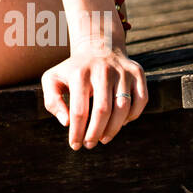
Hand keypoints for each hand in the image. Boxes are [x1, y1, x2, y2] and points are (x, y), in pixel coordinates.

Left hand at [41, 27, 147, 149]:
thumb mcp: (52, 80)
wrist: (98, 47)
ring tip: (103, 138)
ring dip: (113, 129)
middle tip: (89, 145)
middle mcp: (102, 71)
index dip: (77, 132)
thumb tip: (66, 123)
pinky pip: (140, 101)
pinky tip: (120, 123)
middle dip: (95, 133)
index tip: (75, 145)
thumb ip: (52, 101)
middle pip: (103, 111)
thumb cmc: (73, 71)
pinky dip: (132, 116)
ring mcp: (122, 71)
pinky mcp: (137, 73)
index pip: (79, 111)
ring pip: (123, 108)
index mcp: (79, 74)